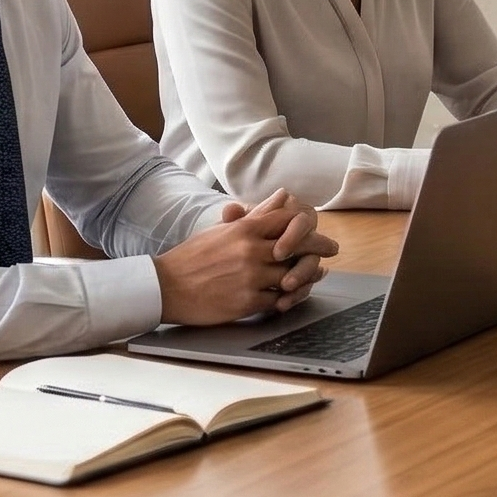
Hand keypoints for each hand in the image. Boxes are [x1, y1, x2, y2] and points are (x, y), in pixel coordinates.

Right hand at [153, 189, 337, 325]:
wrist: (165, 287)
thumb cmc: (193, 257)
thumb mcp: (224, 230)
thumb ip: (256, 214)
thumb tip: (283, 195)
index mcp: (245, 229)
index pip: (289, 221)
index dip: (309, 227)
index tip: (320, 232)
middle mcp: (251, 250)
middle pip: (299, 248)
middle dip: (318, 249)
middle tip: (331, 251)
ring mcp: (250, 277)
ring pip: (292, 276)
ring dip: (305, 277)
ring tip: (314, 275)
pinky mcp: (247, 302)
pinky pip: (278, 300)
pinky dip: (287, 299)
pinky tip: (291, 296)